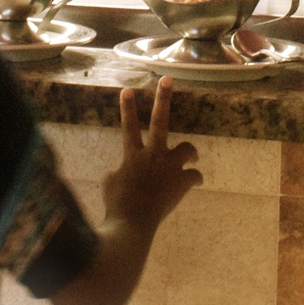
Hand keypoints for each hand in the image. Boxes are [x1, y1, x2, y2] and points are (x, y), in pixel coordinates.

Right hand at [102, 77, 200, 234]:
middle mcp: (152, 156)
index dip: (128, 107)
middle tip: (167, 79)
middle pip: (159, 122)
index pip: (128, 127)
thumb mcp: (109, 184)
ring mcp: (169, 168)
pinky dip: (193, 179)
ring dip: (189, 152)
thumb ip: (118, 171)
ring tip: (190, 156)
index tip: (127, 89)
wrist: (133, 225)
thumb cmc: (117, 206)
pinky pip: (194, 176)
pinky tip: (194, 184)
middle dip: (163, 98)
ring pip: (187, 148)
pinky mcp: (182, 183)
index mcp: (132, 156)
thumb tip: (121, 170)